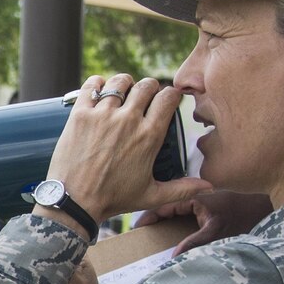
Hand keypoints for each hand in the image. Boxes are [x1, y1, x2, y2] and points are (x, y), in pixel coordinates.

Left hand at [46, 74, 209, 223]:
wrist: (74, 202)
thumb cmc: (114, 199)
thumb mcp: (152, 196)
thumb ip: (182, 189)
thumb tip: (209, 187)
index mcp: (149, 136)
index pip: (168, 98)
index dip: (171, 95)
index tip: (167, 99)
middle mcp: (128, 120)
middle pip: (146, 85)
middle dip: (149, 87)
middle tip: (145, 96)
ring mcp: (103, 115)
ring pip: (119, 82)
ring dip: (124, 83)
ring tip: (123, 92)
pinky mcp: (80, 114)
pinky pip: (91, 86)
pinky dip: (97, 83)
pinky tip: (99, 89)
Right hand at [136, 190, 274, 254]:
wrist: (265, 212)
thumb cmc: (243, 220)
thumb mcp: (216, 233)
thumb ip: (194, 243)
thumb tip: (172, 257)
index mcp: (194, 198)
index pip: (164, 205)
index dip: (149, 217)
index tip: (137, 229)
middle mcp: (196, 198)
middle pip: (168, 209)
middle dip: (154, 222)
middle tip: (140, 237)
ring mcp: (202, 204)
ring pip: (177, 213)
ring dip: (166, 225)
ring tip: (152, 239)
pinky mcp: (208, 211)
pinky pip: (187, 217)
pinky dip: (178, 226)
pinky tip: (174, 238)